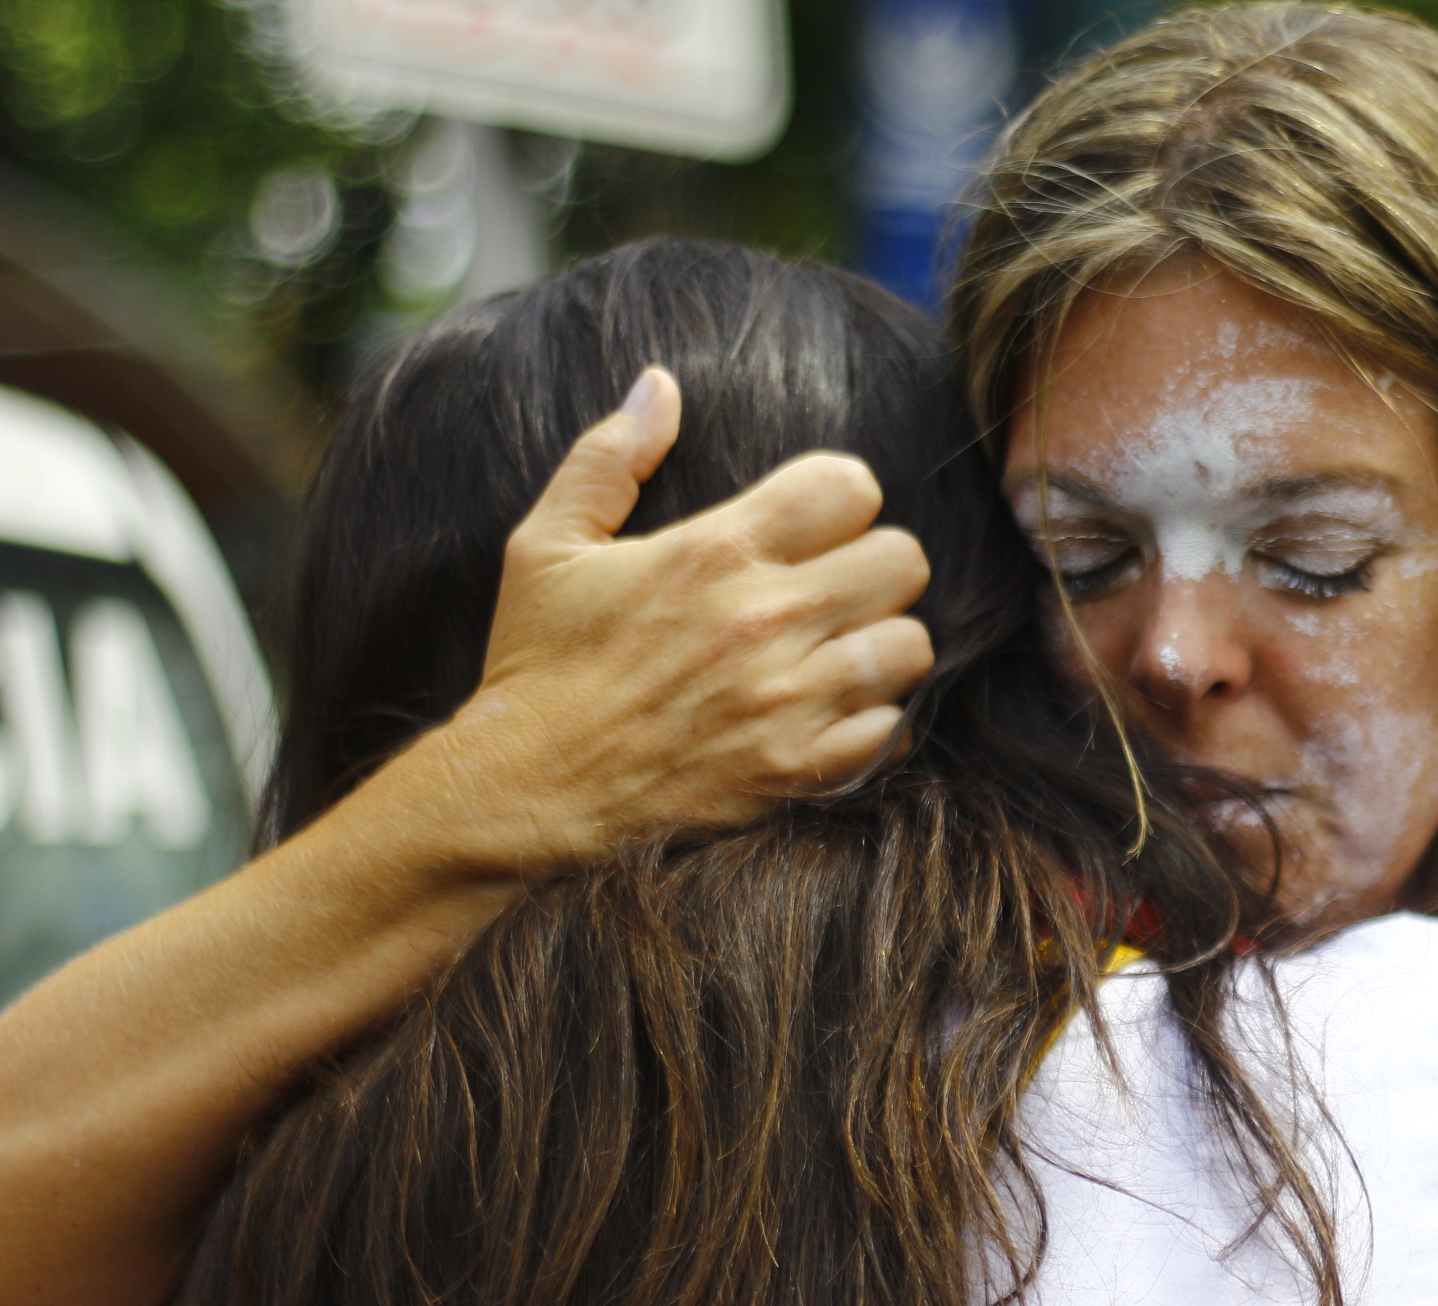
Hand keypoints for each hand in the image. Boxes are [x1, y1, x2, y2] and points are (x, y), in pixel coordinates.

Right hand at [416, 366, 935, 874]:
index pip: (851, 486)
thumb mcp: (547, 545)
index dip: (841, 498)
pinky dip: (875, 722)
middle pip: (902, 561)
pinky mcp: (796, 769)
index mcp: (716, 551)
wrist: (527, 789)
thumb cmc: (538, 664)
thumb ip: (609, 457)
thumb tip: (659, 384)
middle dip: (874, 568)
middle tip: (834, 590)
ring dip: (881, 645)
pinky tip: (834, 715)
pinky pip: (891, 728)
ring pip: (910, 645)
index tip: (814, 524)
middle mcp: (765, 620)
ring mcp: (788, 700)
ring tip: (839, 653)